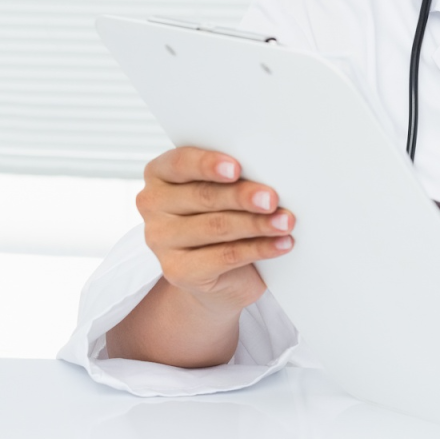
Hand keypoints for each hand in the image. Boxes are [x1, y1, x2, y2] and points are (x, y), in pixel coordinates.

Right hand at [135, 146, 295, 316]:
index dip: (208, 165)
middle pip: (203, 196)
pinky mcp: (177, 271)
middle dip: (242, 196)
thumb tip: (269, 175)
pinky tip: (281, 243)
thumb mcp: (225, 192)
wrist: (219, 275)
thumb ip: (234, 179)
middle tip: (272, 199)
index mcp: (160, 174)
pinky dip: (259, 249)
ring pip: (216, 227)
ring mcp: (160, 240)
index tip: (236, 168)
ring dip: (257, 224)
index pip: (181, 163)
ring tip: (285, 222)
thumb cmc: (224, 217)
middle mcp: (153, 204)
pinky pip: (225, 257)